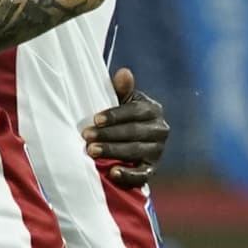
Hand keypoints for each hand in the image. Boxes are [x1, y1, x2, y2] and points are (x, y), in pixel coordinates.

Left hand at [84, 66, 167, 185]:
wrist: (131, 142)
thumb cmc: (122, 117)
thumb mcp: (122, 101)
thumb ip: (122, 89)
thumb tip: (124, 73)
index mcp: (153, 110)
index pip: (135, 111)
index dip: (115, 115)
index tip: (96, 119)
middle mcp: (160, 130)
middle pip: (134, 132)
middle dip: (108, 135)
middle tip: (86, 137)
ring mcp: (157, 150)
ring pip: (135, 151)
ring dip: (112, 151)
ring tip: (91, 151)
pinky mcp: (152, 168)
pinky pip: (142, 174)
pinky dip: (128, 174)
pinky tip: (112, 172)